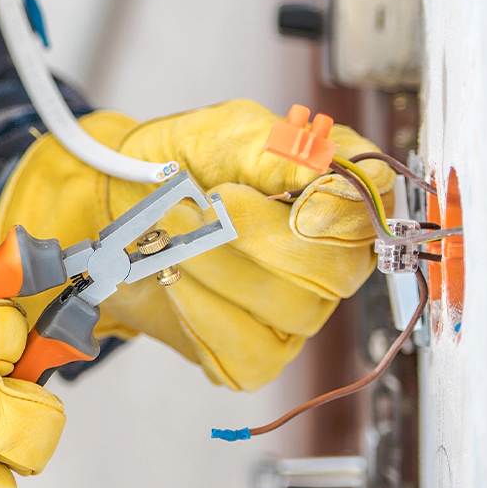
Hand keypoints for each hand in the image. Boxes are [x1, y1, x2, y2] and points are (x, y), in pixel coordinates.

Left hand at [0, 99, 394, 390]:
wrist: (117, 207)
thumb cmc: (178, 165)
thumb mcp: (225, 133)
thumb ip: (273, 145)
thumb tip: (320, 165)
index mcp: (335, 198)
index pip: (369, 212)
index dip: (333, 207)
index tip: (280, 190)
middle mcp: (328, 260)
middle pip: (331, 271)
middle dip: (252, 237)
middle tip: (197, 207)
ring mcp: (295, 312)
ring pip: (287, 310)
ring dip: (214, 268)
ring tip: (170, 236)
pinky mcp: (255, 354)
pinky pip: (249, 353)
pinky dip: (201, 314)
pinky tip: (173, 281)